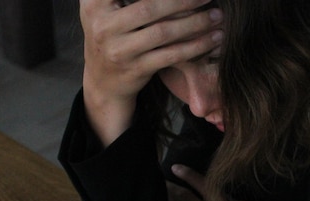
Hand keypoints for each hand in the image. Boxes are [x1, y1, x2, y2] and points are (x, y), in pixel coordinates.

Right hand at [79, 0, 222, 145]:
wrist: (102, 83)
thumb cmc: (113, 37)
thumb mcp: (103, 9)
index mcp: (93, 4)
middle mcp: (102, 25)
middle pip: (149, 7)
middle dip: (184, 1)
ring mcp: (117, 50)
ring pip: (163, 33)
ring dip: (195, 23)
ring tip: (217, 16)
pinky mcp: (135, 70)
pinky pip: (170, 55)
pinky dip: (195, 46)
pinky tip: (213, 38)